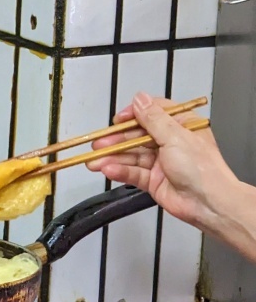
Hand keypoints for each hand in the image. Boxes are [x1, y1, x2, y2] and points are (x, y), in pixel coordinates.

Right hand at [87, 92, 238, 231]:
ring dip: (113, 158)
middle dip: (117, 141)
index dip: (134, 115)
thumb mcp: (175, 136)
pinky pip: (133, 173)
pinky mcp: (153, 180)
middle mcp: (170, 142)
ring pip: (132, 156)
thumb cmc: (202, 169)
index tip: (118, 120)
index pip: (153, 113)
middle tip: (98, 144)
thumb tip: (140, 100)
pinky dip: (120, 172)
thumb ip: (153, 119)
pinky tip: (108, 170)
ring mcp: (160, 162)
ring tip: (94, 161)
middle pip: (137, 136)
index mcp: (181, 126)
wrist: (207, 202)